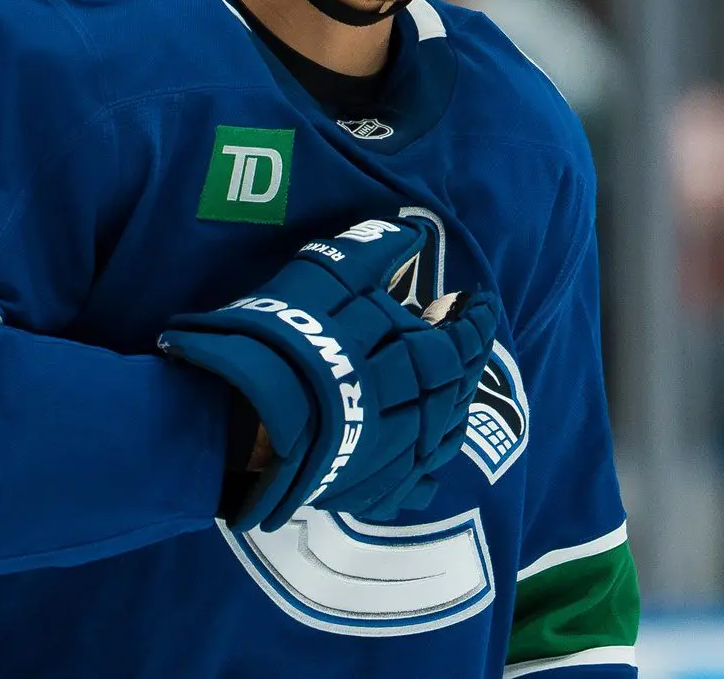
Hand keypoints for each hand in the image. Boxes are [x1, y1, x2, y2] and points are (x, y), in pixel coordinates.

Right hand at [160, 216, 498, 531]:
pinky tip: (422, 456)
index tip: (477, 300)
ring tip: (449, 394)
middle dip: (466, 360)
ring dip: (453, 411)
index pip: (466, 338)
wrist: (246, 410)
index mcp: (422, 360)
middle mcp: (422, 413)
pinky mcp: (371, 489)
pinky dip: (426, 467)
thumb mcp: (333, 272)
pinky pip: (414, 484)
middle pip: (458, 388)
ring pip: (444, 438)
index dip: (475, 317)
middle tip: (463, 340)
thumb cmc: (293, 333)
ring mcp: (399, 458)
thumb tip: (414, 234)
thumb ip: (377, 250)